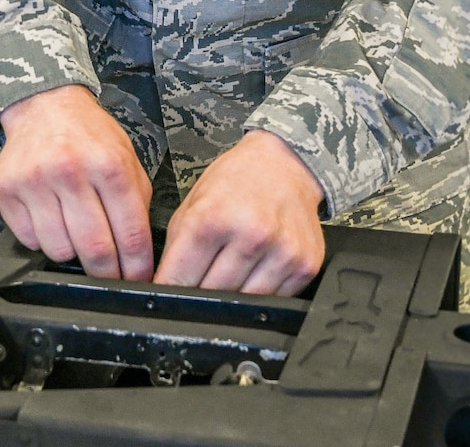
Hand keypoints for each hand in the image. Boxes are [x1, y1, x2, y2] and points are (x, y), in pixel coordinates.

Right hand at [0, 85, 153, 280]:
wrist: (44, 105)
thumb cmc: (88, 134)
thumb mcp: (126, 158)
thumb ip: (136, 203)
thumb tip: (139, 253)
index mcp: (109, 165)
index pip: (130, 234)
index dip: (137, 267)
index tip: (137, 279)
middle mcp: (71, 171)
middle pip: (95, 250)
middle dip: (107, 273)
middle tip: (110, 275)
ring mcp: (36, 181)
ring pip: (59, 250)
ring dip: (72, 253)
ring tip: (76, 233)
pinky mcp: (8, 189)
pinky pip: (29, 239)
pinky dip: (43, 239)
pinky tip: (51, 219)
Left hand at [153, 131, 325, 295]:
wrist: (284, 165)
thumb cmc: (236, 181)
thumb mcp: (192, 204)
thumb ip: (176, 249)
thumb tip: (164, 287)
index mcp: (213, 218)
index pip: (180, 278)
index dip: (169, 289)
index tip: (166, 295)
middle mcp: (250, 235)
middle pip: (212, 295)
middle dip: (199, 293)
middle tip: (199, 280)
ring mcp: (281, 252)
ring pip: (244, 305)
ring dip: (231, 298)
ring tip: (229, 272)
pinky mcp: (305, 266)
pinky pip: (274, 300)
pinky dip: (260, 295)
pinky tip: (256, 269)